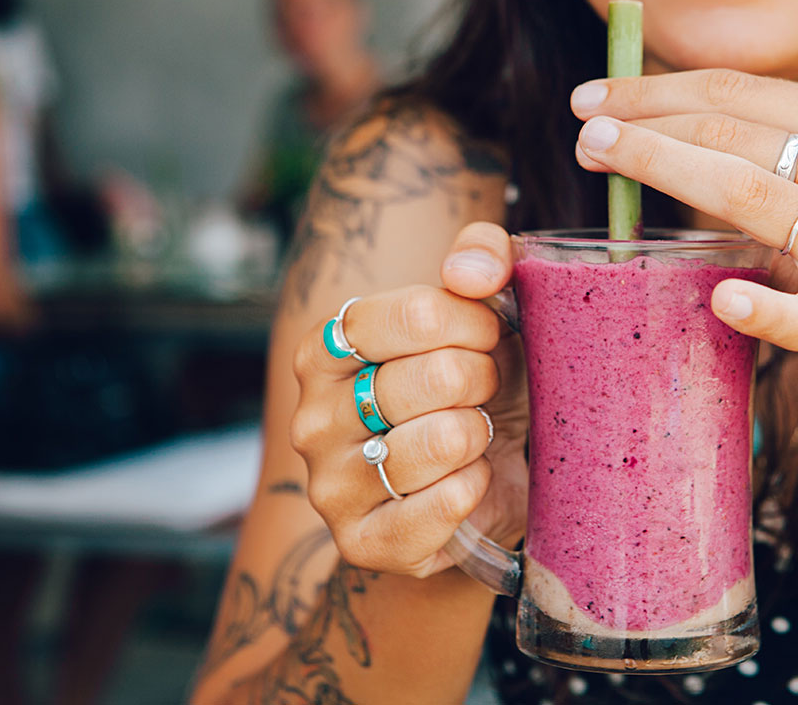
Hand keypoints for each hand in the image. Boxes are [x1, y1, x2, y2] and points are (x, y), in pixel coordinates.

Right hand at [289, 222, 527, 576]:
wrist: (477, 479)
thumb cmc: (473, 384)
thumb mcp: (482, 307)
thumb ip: (481, 255)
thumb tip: (470, 270)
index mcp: (325, 348)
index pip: (419, 313)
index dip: (474, 322)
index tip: (485, 335)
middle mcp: (312, 417)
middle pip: (440, 375)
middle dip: (484, 379)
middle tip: (478, 393)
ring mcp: (331, 485)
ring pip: (447, 439)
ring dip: (481, 435)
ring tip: (470, 437)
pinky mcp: (364, 543)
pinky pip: (448, 504)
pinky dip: (477, 487)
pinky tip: (469, 480)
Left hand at [570, 70, 797, 467]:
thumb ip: (759, 161)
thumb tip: (641, 121)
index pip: (746, 93)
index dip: (660, 89)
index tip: (593, 99)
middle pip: (740, 135)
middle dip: (649, 125)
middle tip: (584, 132)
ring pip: (756, 198)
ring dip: (668, 170)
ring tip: (601, 160)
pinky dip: (762, 307)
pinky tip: (721, 299)